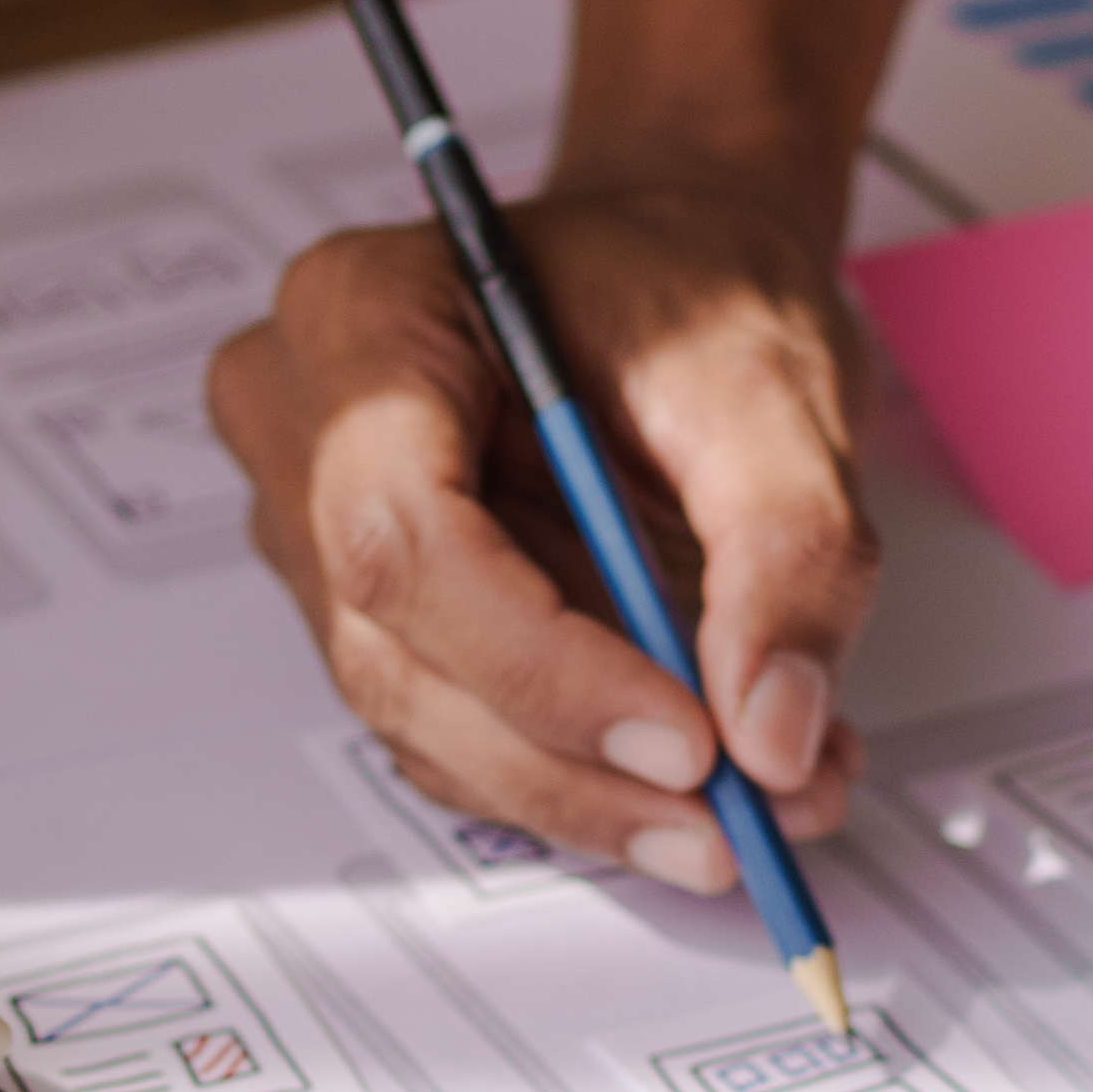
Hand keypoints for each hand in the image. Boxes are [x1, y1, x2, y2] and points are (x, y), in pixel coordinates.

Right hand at [203, 167, 876, 878]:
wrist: (680, 272)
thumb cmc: (692, 283)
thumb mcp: (772, 381)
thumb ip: (789, 547)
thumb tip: (773, 733)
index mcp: (362, 316)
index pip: (402, 534)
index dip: (541, 666)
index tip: (688, 741)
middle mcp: (303, 424)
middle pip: (401, 655)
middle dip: (580, 766)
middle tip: (741, 819)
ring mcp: (320, 527)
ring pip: (428, 720)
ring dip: (597, 792)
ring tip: (761, 803)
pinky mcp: (378, 608)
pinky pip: (461, 729)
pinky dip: (588, 775)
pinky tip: (709, 778)